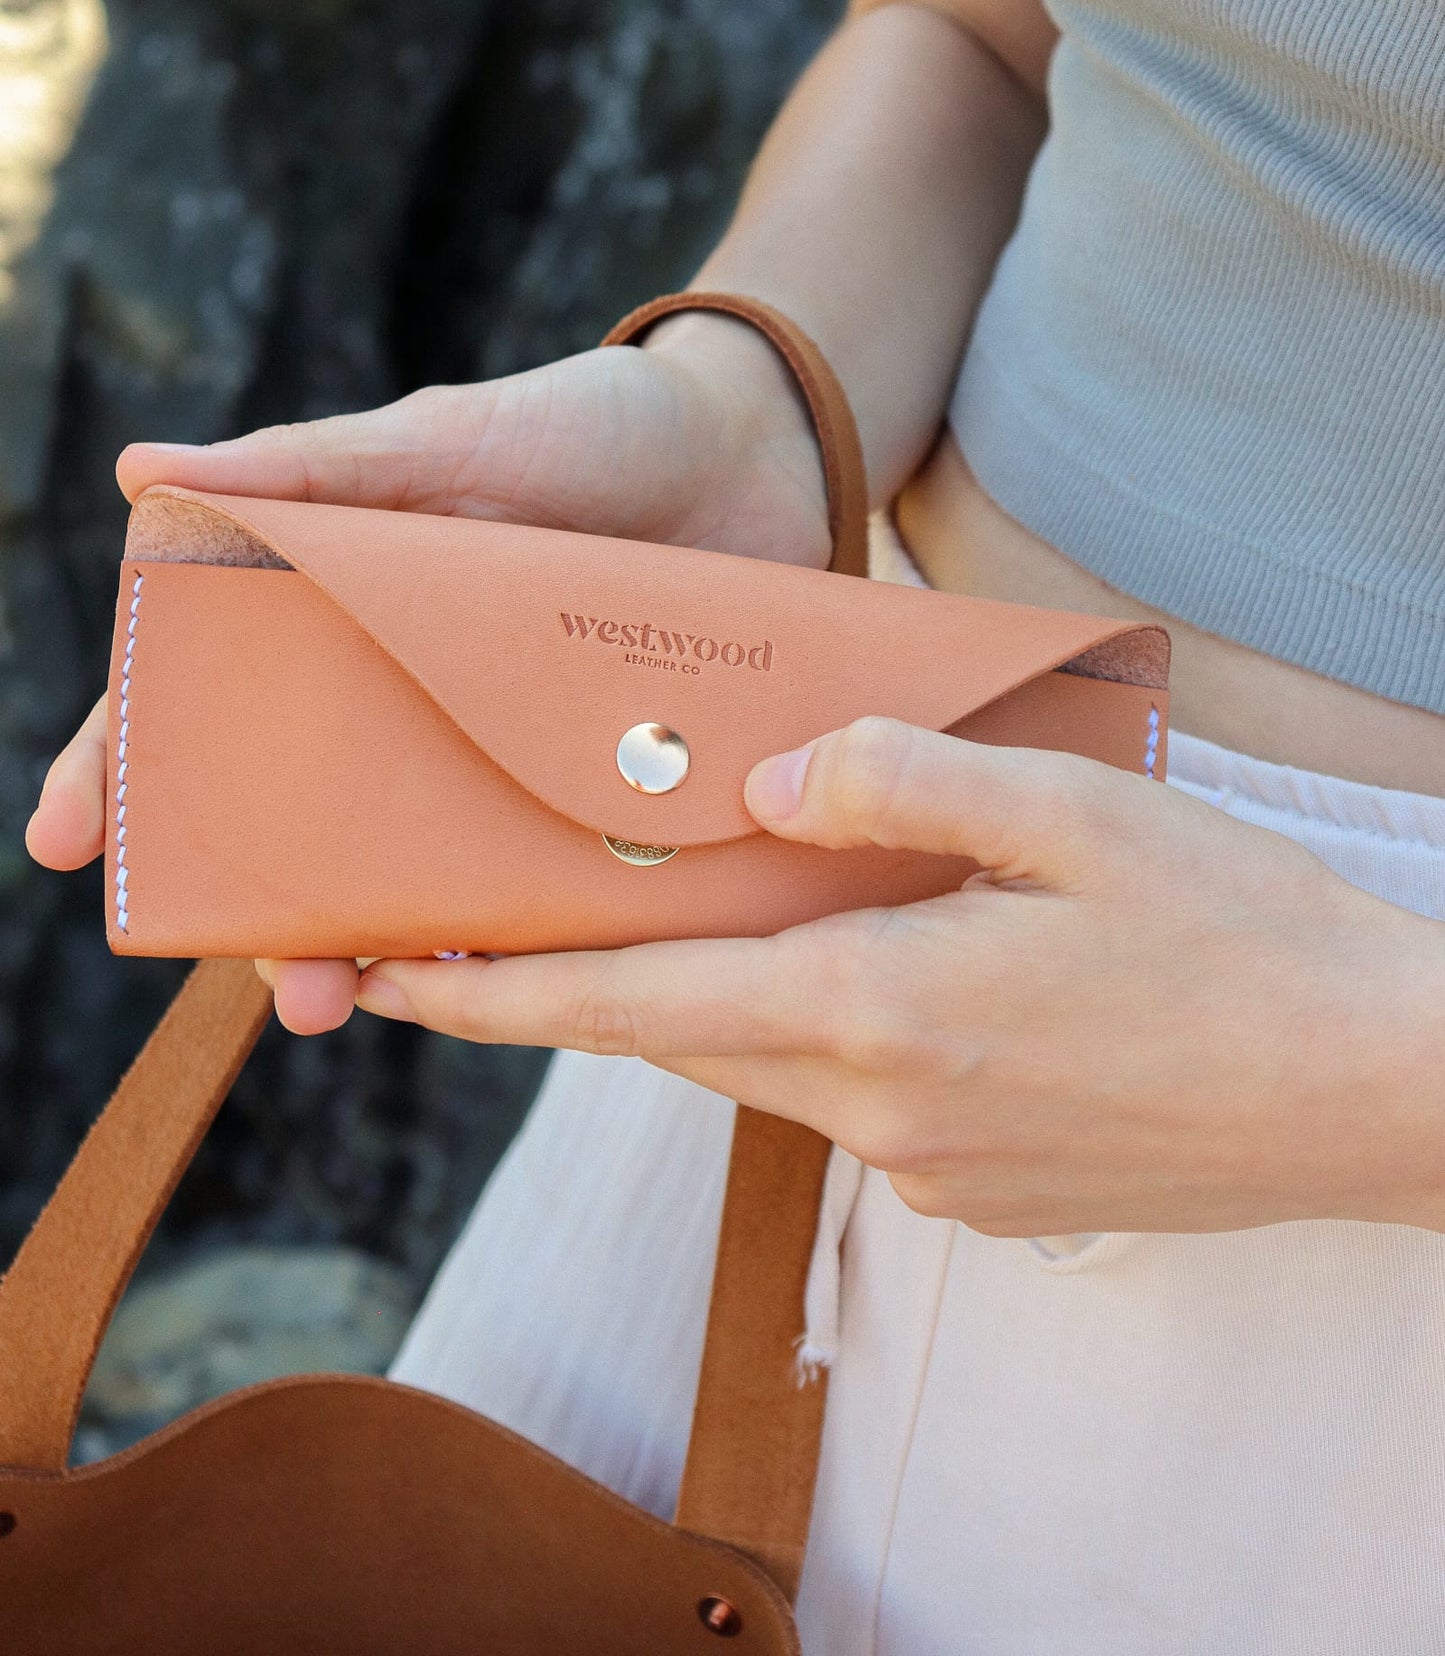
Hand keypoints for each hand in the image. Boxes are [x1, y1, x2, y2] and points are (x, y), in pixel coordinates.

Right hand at [25, 318, 831, 1031]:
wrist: (767, 446)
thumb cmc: (592, 422)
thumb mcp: (449, 439)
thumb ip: (312, 467)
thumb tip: (137, 470)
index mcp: (347, 609)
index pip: (211, 699)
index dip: (135, 769)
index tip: (70, 843)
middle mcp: (414, 696)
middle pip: (306, 819)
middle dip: (262, 909)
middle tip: (270, 977)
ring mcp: (505, 746)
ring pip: (414, 869)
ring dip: (376, 942)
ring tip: (354, 996)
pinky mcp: (601, 781)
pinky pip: (541, 876)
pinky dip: (508, 932)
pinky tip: (490, 977)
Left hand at [352, 718, 1444, 1235]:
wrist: (1377, 1089)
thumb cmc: (1236, 935)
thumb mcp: (1072, 813)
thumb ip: (898, 782)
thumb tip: (763, 783)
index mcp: (882, 1012)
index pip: (637, 1012)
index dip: (501, 996)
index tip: (392, 981)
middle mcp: (884, 1116)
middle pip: (692, 1044)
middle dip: (599, 990)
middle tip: (522, 920)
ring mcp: (936, 1174)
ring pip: (779, 1071)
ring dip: (732, 1002)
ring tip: (726, 915)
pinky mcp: (987, 1197)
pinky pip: (863, 1108)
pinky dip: (838, 1037)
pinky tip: (902, 973)